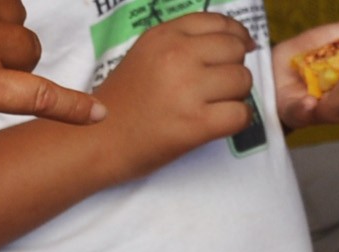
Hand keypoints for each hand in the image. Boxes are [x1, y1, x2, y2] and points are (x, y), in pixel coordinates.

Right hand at [91, 13, 256, 184]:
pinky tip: (218, 125)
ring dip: (236, 96)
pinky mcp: (195, 125)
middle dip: (234, 68)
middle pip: (236, 51)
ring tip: (214, 107)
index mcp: (164, 35)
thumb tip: (239, 43)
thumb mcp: (146, 55)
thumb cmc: (122, 102)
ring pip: (242, 81)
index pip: (220, 23)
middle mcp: (177, 56)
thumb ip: (182, 43)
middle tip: (218, 88)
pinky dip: (236, 121)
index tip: (239, 52)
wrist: (95, 142)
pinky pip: (241, 114)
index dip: (237, 37)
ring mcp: (187, 90)